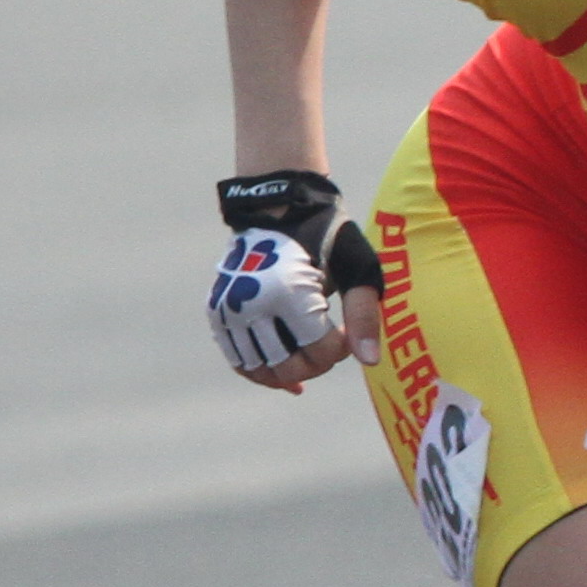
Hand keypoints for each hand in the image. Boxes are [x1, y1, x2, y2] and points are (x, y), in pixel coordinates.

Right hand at [204, 171, 360, 392]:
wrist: (277, 208)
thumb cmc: (328, 237)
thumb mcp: (358, 267)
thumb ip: (365, 314)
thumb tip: (370, 362)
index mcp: (288, 291)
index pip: (321, 353)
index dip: (342, 350)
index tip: (347, 330)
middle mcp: (250, 303)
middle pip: (290, 367)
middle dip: (318, 364)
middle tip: (329, 343)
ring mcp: (228, 310)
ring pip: (262, 371)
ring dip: (292, 372)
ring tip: (310, 356)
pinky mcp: (217, 313)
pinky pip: (239, 361)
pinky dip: (263, 373)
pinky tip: (289, 378)